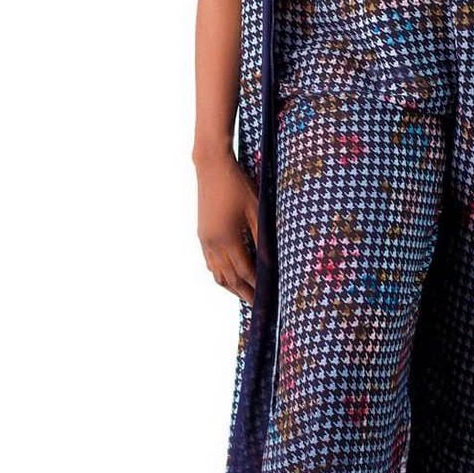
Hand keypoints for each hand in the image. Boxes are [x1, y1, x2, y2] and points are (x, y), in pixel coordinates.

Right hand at [195, 152, 258, 303]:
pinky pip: (210, 263)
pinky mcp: (203, 234)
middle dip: (245, 293)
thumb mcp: (256, 210)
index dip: (257, 287)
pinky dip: (220, 274)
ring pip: (217, 273)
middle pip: (230, 278)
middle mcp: (213, 245)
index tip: (269, 297)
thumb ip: (262, 238)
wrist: (211, 167)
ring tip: (245, 295)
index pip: (245, 273)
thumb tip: (271, 262)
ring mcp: (205, 240)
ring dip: (231, 287)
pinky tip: (229, 275)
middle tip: (258, 305)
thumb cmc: (238, 185)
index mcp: (228, 240)